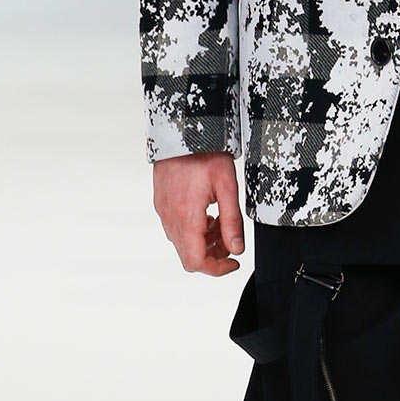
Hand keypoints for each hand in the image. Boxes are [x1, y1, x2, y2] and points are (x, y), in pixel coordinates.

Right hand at [153, 151, 245, 274]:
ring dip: (203, 242)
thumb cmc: (205, 153)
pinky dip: (193, 230)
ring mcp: (164, 211)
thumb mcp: (227, 186)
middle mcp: (171, 218)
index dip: (217, 269)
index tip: (234, 262)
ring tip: (221, 222)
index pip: (196, 261)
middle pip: (188, 256)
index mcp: (187, 217)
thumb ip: (232, 221)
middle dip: (213, 255)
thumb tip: (237, 249)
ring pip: (182, 243)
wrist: (182, 131)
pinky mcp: (162, 203)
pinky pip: (176, 228)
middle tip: (230, 239)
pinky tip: (207, 213)